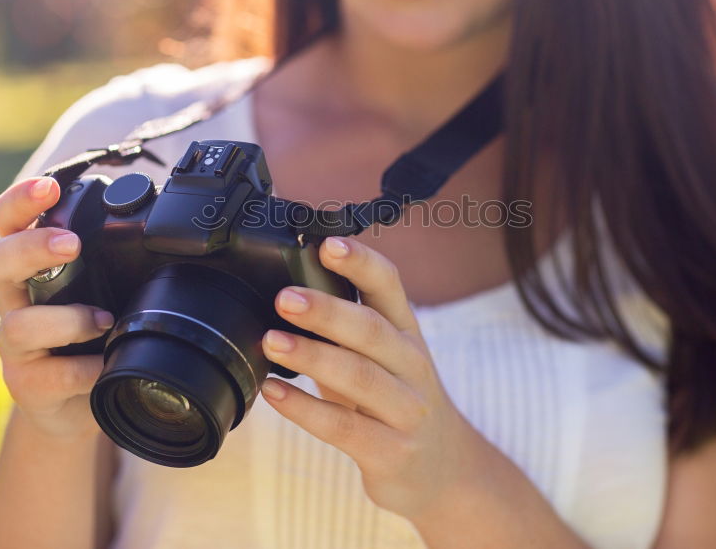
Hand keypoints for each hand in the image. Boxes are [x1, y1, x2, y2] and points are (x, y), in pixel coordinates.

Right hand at [0, 176, 113, 440]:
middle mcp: (14, 301)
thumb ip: (116, 257)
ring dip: (65, 319)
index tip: (49, 186)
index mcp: (30, 268)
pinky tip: (105, 364)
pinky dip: (83, 368)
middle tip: (69, 244)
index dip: (20, 201)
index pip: (8, 223)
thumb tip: (167, 214)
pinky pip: (50, 375)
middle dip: (30, 248)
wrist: (78, 402)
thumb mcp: (103, 289)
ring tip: (104, 320)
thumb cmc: (93, 332)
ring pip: (17, 325)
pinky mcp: (27, 384)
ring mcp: (15, 345)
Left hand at [260, 237, 486, 519]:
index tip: (328, 244)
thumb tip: (283, 294)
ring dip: (312, 357)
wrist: (443, 469)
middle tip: (285, 298)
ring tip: (272, 342)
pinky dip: (305, 409)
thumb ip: (344, 331)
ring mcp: (407, 410)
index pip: (390, 286)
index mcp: (407, 332)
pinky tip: (274, 393)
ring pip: (360, 377)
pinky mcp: (392, 452)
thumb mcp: (382, 359)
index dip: (361, 262)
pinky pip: (345, 427)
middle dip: (328, 311)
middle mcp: (412, 365)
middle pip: (372, 330)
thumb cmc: (395, 402)